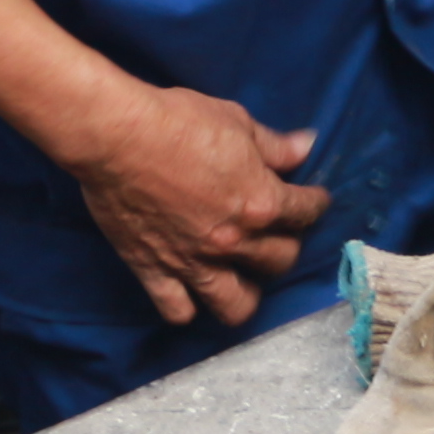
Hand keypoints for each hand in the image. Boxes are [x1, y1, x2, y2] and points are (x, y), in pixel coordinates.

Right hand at [58, 80, 325, 329]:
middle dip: (285, 245)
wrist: (118, 137)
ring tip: (241, 277)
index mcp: (260, 202)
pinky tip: (191, 292)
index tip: (313, 199)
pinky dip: (187, 307)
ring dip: (246, 292)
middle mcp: (233, 241)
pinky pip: (178, 312)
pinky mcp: (154, 272)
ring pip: (236, 305)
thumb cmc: (180, 121)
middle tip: (275, 233)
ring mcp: (193, 263)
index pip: (305, 212)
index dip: (315, 203)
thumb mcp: (237, 122)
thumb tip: (307, 147)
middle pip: (280, 261)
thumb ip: (274, 145)